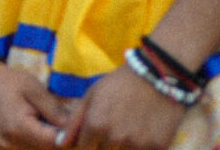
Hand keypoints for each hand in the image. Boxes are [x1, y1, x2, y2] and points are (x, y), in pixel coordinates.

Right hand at [0, 63, 73, 149]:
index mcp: (18, 127)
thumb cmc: (7, 82)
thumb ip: (55, 110)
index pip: (54, 144)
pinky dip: (27, 147)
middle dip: (55, 143)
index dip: (68, 138)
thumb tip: (76, 130)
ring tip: (41, 130)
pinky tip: (28, 137)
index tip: (72, 129)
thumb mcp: (33, 88)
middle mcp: (6, 144)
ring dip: (41, 146)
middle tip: (55, 128)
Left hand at [60, 66, 184, 148]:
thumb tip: (62, 144)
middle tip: (113, 129)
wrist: (157, 76)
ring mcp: (138, 145)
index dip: (87, 143)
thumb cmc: (119, 84)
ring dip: (122, 148)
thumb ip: (74, 122)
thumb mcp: (91, 96)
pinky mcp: (158, 147)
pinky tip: (142, 134)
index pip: (84, 149)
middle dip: (103, 146)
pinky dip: (140, 149)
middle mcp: (115, 138)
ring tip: (127, 130)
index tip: (93, 136)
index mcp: (96, 125)